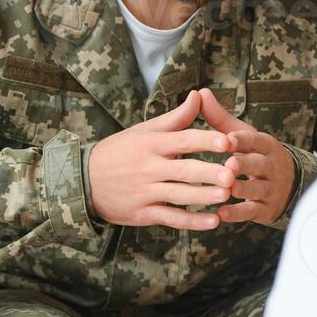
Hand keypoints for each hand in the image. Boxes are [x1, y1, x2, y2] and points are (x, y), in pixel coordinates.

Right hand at [86, 90, 238, 230]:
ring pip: (179, 195)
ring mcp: (145, 192)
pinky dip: (191, 222)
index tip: (228, 141)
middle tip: (233, 174)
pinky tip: (213, 222)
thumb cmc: (121, 151)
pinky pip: (170, 218)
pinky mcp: (143, 213)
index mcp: (151, 144)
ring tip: (227, 196)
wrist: (83, 180)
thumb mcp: (144, 131)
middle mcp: (149, 168)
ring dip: (203, 197)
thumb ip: (176, 117)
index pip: (182, 140)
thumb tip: (199, 95)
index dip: (205, 141)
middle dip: (208, 172)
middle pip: (183, 170)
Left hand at [197, 87, 295, 224]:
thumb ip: (219, 117)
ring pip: (257, 189)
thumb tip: (199, 92)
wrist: (288, 184)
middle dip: (245, 165)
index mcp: (264, 144)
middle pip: (258, 164)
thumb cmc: (255, 154)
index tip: (226, 140)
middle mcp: (270, 165)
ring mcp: (270, 188)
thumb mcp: (241, 134)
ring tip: (228, 190)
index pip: (254, 140)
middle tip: (229, 165)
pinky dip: (237, 214)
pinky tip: (221, 215)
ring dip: (243, 190)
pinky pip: (252, 211)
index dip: (241, 141)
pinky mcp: (266, 208)